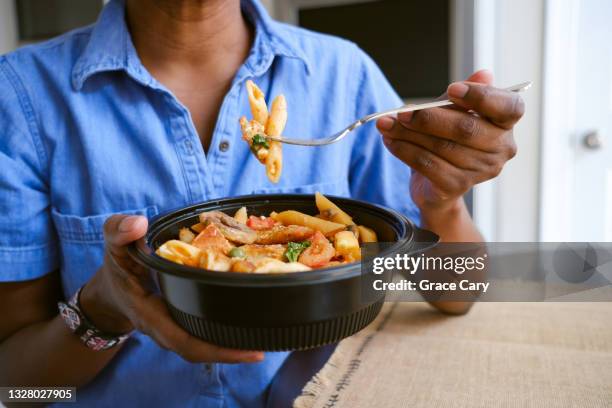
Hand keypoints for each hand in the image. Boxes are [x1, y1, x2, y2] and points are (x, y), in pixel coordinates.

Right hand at [80, 214, 263, 363]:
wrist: (110, 292)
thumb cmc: (116, 269)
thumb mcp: (113, 246)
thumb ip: (120, 231)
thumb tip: (138, 224)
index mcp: (149, 314)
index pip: (183, 339)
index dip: (214, 349)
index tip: (246, 351)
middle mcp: (164, 329)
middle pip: (199, 351)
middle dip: (230, 353)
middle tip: (261, 351)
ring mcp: (174, 330)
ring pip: (203, 346)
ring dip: (230, 348)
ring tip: (263, 341)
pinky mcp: (182, 324)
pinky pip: (203, 335)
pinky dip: (224, 335)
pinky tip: (248, 327)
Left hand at [376, 70, 523, 211]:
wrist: (434, 184)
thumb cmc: (447, 140)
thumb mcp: (451, 112)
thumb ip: (461, 96)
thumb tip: (484, 74)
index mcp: (505, 124)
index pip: (509, 108)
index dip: (481, 97)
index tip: (451, 89)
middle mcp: (501, 149)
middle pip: (466, 128)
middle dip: (428, 118)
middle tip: (401, 111)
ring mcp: (481, 170)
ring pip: (441, 146)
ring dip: (408, 133)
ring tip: (386, 125)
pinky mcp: (457, 186)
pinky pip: (427, 164)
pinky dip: (405, 150)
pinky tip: (390, 141)